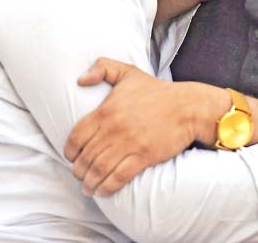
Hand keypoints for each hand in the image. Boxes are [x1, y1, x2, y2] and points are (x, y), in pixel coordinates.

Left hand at [63, 58, 197, 195]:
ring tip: (88, 187)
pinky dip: (107, 187)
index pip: (77, 135)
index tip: (71, 157)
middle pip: (86, 156)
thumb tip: (81, 79)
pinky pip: (118, 177)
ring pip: (99, 169)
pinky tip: (102, 191)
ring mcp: (128, 143)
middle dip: (79, 170)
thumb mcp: (128, 72)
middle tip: (79, 175)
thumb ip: (102, 67)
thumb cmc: (157, 91)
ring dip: (89, 182)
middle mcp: (114, 128)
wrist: (187, 107)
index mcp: (107, 110)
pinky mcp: (143, 156)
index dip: (70, 151)